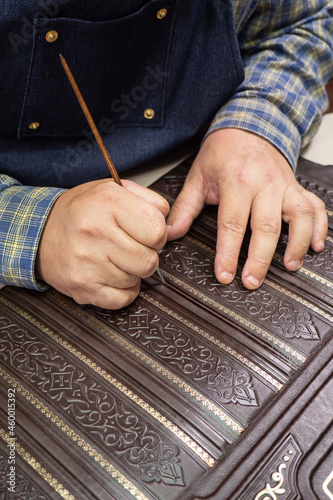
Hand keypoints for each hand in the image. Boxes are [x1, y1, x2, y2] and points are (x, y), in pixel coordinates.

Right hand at [36, 179, 168, 308]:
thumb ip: (150, 201)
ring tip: (113, 258)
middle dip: (146, 255)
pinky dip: (123, 291)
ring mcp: (87, 262)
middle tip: (130, 247)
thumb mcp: (114, 190)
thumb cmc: (83, 211)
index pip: (158, 230)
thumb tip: (173, 226)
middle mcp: (95, 231)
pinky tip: (110, 275)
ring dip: (132, 272)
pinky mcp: (82, 287)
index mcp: (108, 202)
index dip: (157, 234)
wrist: (40, 233)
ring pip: (137, 280)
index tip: (145, 233)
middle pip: (150, 260)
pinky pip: (123, 299)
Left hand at [166, 129, 326, 288]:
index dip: (228, 253)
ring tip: (290, 267)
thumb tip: (170, 234)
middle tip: (252, 281)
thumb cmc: (221, 154)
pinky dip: (320, 227)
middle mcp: (264, 183)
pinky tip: (316, 246)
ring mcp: (284, 185)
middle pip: (267, 227)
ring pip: (299, 217)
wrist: (247, 126)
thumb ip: (185, 208)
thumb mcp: (197, 178)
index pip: (232, 224)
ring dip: (297, 244)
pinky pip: (316, 207)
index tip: (225, 275)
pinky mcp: (297, 187)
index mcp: (236, 181)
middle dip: (260, 259)